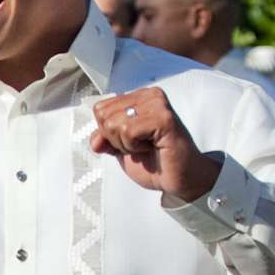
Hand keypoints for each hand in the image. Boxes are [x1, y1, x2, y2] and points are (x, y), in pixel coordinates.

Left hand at [90, 88, 222, 203]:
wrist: (179, 179)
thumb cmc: (155, 162)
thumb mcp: (120, 149)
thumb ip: (104, 139)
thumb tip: (95, 140)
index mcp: (138, 98)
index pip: (100, 109)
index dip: (108, 133)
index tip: (132, 141)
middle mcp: (149, 95)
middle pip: (104, 115)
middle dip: (116, 139)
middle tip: (140, 145)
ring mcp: (157, 104)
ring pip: (114, 123)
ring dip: (126, 144)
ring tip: (147, 146)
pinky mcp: (164, 118)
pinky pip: (128, 131)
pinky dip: (134, 146)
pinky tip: (152, 147)